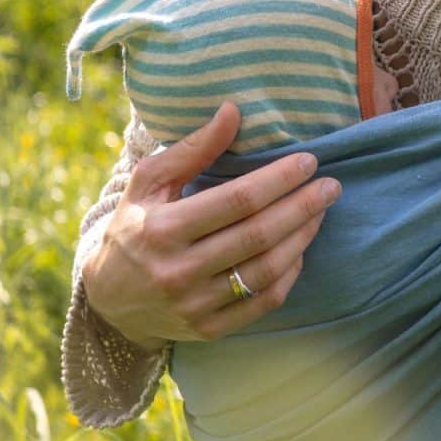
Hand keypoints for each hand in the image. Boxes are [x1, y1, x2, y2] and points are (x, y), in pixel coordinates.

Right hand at [80, 102, 341, 348]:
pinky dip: (290, 273)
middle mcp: (178, 271)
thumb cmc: (134, 227)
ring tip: (320, 211)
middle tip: (331, 186)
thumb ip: (193, 148)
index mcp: (161, 229)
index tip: (308, 161)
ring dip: (303, 237)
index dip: (278, 179)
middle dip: (302, 206)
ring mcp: (195, 305)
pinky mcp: (209, 329)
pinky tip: (301, 247)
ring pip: (266, 270)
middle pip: (258, 235)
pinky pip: (264, 301)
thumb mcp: (148, 182)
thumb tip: (234, 110)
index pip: (237, 200)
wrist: (108, 300)